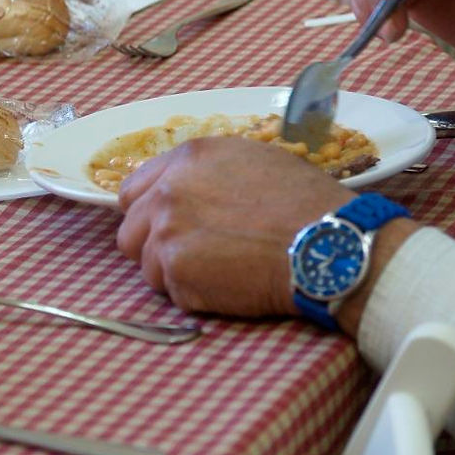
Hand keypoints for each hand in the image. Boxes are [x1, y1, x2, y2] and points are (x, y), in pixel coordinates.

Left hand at [116, 136, 356, 317]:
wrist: (323, 242)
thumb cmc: (304, 202)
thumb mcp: (255, 162)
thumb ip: (209, 173)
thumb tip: (193, 190)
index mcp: (188, 158)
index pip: (134, 189)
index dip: (150, 212)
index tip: (168, 226)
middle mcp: (168, 191)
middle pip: (131, 231)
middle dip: (155, 247)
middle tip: (194, 257)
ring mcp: (167, 232)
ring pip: (147, 267)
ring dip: (177, 275)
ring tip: (222, 272)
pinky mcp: (177, 272)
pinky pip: (173, 293)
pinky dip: (197, 296)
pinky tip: (232, 285)